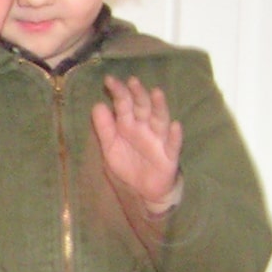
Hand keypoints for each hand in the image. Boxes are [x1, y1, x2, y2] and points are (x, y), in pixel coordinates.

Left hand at [92, 75, 183, 212]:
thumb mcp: (110, 147)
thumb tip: (97, 105)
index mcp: (129, 124)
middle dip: (138, 94)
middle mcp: (145, 128)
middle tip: (132, 81)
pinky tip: (175, 125)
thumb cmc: (127, 164)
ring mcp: (159, 140)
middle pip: (143, 107)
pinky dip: (174, 135)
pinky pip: (173, 145)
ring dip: (159, 107)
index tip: (109, 80)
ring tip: (156, 93)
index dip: (118, 92)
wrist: (142, 191)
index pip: (124, 104)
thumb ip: (104, 128)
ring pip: (160, 120)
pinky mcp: (169, 156)